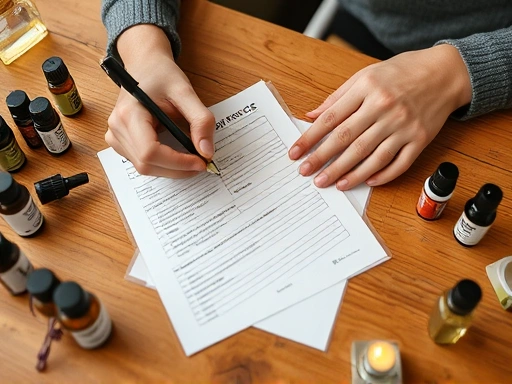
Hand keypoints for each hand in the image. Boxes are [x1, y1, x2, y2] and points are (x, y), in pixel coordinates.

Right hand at [106, 25, 214, 177]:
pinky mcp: (120, 142)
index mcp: (129, 114)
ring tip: (192, 158)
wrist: (145, 65)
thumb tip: (206, 152)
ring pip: (145, 168)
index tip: (201, 161)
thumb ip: (200, 121)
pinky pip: (143, 163)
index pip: (150, 152)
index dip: (177, 162)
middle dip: (178, 169)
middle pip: (147, 164)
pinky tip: (177, 154)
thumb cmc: (161, 74)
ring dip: (172, 169)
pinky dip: (163, 164)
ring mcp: (115, 137)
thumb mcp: (186, 92)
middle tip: (202, 162)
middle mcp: (117, 128)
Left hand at [288, 44, 471, 189]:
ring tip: (331, 183)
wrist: (445, 72)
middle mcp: (385, 108)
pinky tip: (366, 182)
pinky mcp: (420, 139)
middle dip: (322, 159)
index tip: (295, 153)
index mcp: (368, 89)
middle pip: (347, 139)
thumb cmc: (402, 72)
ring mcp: (404, 126)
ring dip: (348, 173)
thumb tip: (312, 116)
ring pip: (370, 155)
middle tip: (306, 173)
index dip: (310, 138)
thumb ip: (338, 97)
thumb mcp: (366, 75)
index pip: (331, 119)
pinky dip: (382, 175)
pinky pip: (399, 163)